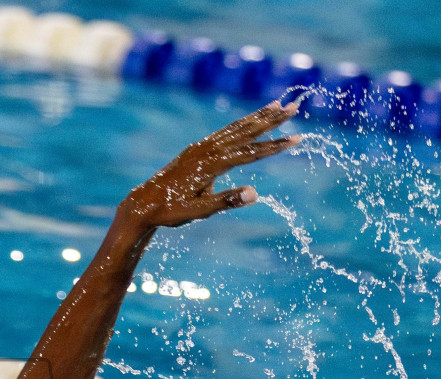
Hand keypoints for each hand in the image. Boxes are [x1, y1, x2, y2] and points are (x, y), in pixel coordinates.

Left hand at [118, 102, 299, 229]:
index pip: (251, 153)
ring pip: (235, 127)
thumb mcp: (199, 211)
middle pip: (246, 131)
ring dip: (258, 116)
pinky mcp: (196, 149)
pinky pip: (224, 132)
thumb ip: (226, 201)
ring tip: (277, 105)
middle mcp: (207, 150)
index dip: (276, 146)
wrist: (143, 203)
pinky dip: (240, 124)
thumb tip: (255, 194)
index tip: (298, 139)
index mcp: (211, 165)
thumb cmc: (171, 211)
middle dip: (272, 119)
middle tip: (295, 106)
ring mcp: (201, 147)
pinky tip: (250, 121)